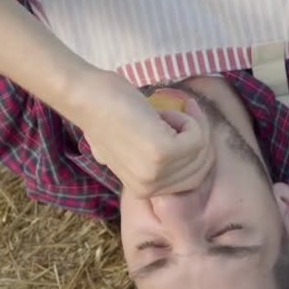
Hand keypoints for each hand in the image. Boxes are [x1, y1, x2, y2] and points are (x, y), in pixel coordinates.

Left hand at [66, 70, 214, 196]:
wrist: (86, 98)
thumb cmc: (107, 114)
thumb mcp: (132, 149)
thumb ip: (156, 161)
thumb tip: (192, 150)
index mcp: (144, 191)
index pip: (193, 179)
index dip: (197, 151)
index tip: (189, 122)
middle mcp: (151, 188)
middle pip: (202, 167)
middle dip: (200, 135)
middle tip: (185, 109)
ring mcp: (157, 173)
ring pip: (202, 150)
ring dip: (189, 124)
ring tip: (163, 113)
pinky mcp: (163, 154)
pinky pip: (197, 137)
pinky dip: (186, 119)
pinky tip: (161, 113)